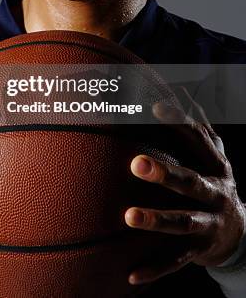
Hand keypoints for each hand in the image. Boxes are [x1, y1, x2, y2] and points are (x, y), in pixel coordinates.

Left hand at [124, 89, 245, 284]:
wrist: (239, 233)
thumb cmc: (214, 182)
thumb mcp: (212, 155)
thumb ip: (197, 125)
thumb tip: (179, 88)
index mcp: (217, 165)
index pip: (198, 140)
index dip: (179, 123)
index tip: (154, 107)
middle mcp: (217, 193)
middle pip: (191, 182)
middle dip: (166, 173)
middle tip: (135, 163)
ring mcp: (210, 224)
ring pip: (183, 223)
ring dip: (157, 220)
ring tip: (128, 216)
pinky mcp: (201, 251)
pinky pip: (176, 261)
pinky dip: (154, 268)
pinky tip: (130, 275)